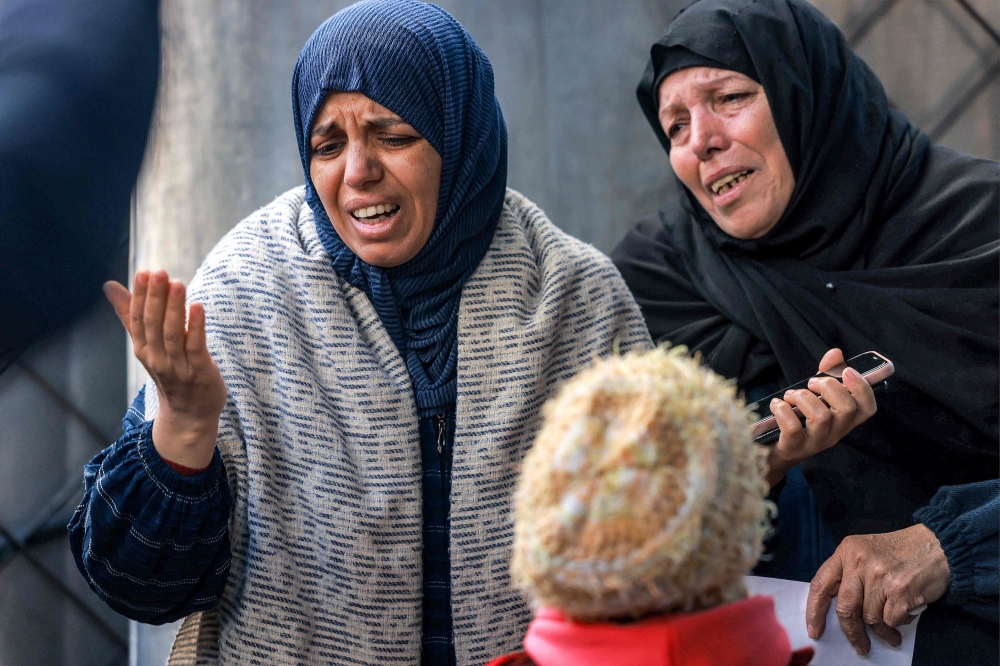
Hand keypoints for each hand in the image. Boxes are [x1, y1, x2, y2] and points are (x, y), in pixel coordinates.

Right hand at [104, 270, 226, 467]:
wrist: (189, 415)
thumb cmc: (170, 373)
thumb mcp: (148, 345)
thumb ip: (130, 315)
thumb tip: (109, 286)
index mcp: (143, 348)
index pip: (137, 319)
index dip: (139, 296)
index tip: (143, 272)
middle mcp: (156, 357)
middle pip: (153, 324)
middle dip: (155, 297)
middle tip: (159, 272)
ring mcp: (178, 366)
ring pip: (173, 334)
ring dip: (174, 308)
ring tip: (177, 283)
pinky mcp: (200, 372)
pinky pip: (196, 347)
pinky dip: (197, 326)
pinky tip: (198, 306)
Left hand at [765, 348, 875, 486]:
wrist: (773, 451)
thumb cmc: (797, 419)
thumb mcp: (814, 395)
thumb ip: (827, 375)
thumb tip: (835, 353)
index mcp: (844, 420)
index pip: (868, 408)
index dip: (863, 388)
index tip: (847, 371)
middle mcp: (835, 433)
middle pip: (846, 408)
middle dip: (828, 387)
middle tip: (811, 384)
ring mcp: (816, 443)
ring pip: (821, 416)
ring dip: (802, 397)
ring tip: (791, 396)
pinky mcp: (794, 448)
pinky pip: (793, 427)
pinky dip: (783, 410)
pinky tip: (777, 405)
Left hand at [806, 524, 950, 654]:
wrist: (938, 545)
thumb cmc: (901, 552)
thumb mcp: (866, 551)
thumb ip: (850, 573)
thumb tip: (839, 609)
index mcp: (846, 550)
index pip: (821, 584)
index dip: (814, 610)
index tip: (814, 630)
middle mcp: (859, 561)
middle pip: (845, 608)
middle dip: (851, 632)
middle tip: (860, 646)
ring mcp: (880, 576)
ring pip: (870, 617)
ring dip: (881, 631)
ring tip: (891, 635)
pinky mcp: (900, 591)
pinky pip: (891, 620)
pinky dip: (897, 624)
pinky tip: (906, 615)